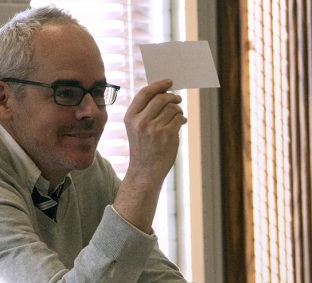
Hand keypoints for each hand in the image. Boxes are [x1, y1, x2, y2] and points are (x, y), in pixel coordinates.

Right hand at [114, 80, 185, 232]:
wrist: (145, 172)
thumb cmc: (142, 148)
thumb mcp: (136, 128)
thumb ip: (145, 111)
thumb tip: (165, 93)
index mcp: (130, 117)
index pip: (145, 93)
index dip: (158, 85)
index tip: (169, 82)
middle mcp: (140, 122)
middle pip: (161, 98)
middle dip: (172, 97)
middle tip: (177, 99)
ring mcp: (154, 129)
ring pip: (172, 108)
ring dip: (177, 110)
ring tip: (177, 116)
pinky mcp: (167, 135)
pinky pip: (179, 118)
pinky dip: (181, 119)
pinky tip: (179, 124)